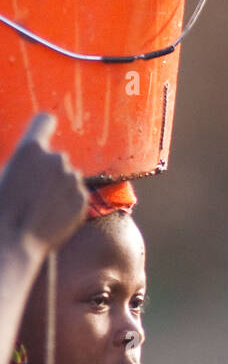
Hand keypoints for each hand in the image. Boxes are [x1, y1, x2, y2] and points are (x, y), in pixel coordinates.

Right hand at [0, 114, 88, 255]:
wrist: (14, 243)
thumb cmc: (1, 209)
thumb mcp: (2, 175)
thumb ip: (21, 163)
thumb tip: (29, 160)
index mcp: (30, 150)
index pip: (44, 121)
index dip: (42, 128)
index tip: (43, 133)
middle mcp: (56, 159)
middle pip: (54, 157)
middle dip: (46, 171)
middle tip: (31, 194)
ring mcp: (72, 179)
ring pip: (66, 178)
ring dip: (57, 188)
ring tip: (39, 209)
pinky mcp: (83, 198)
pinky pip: (75, 195)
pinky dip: (67, 204)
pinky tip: (51, 218)